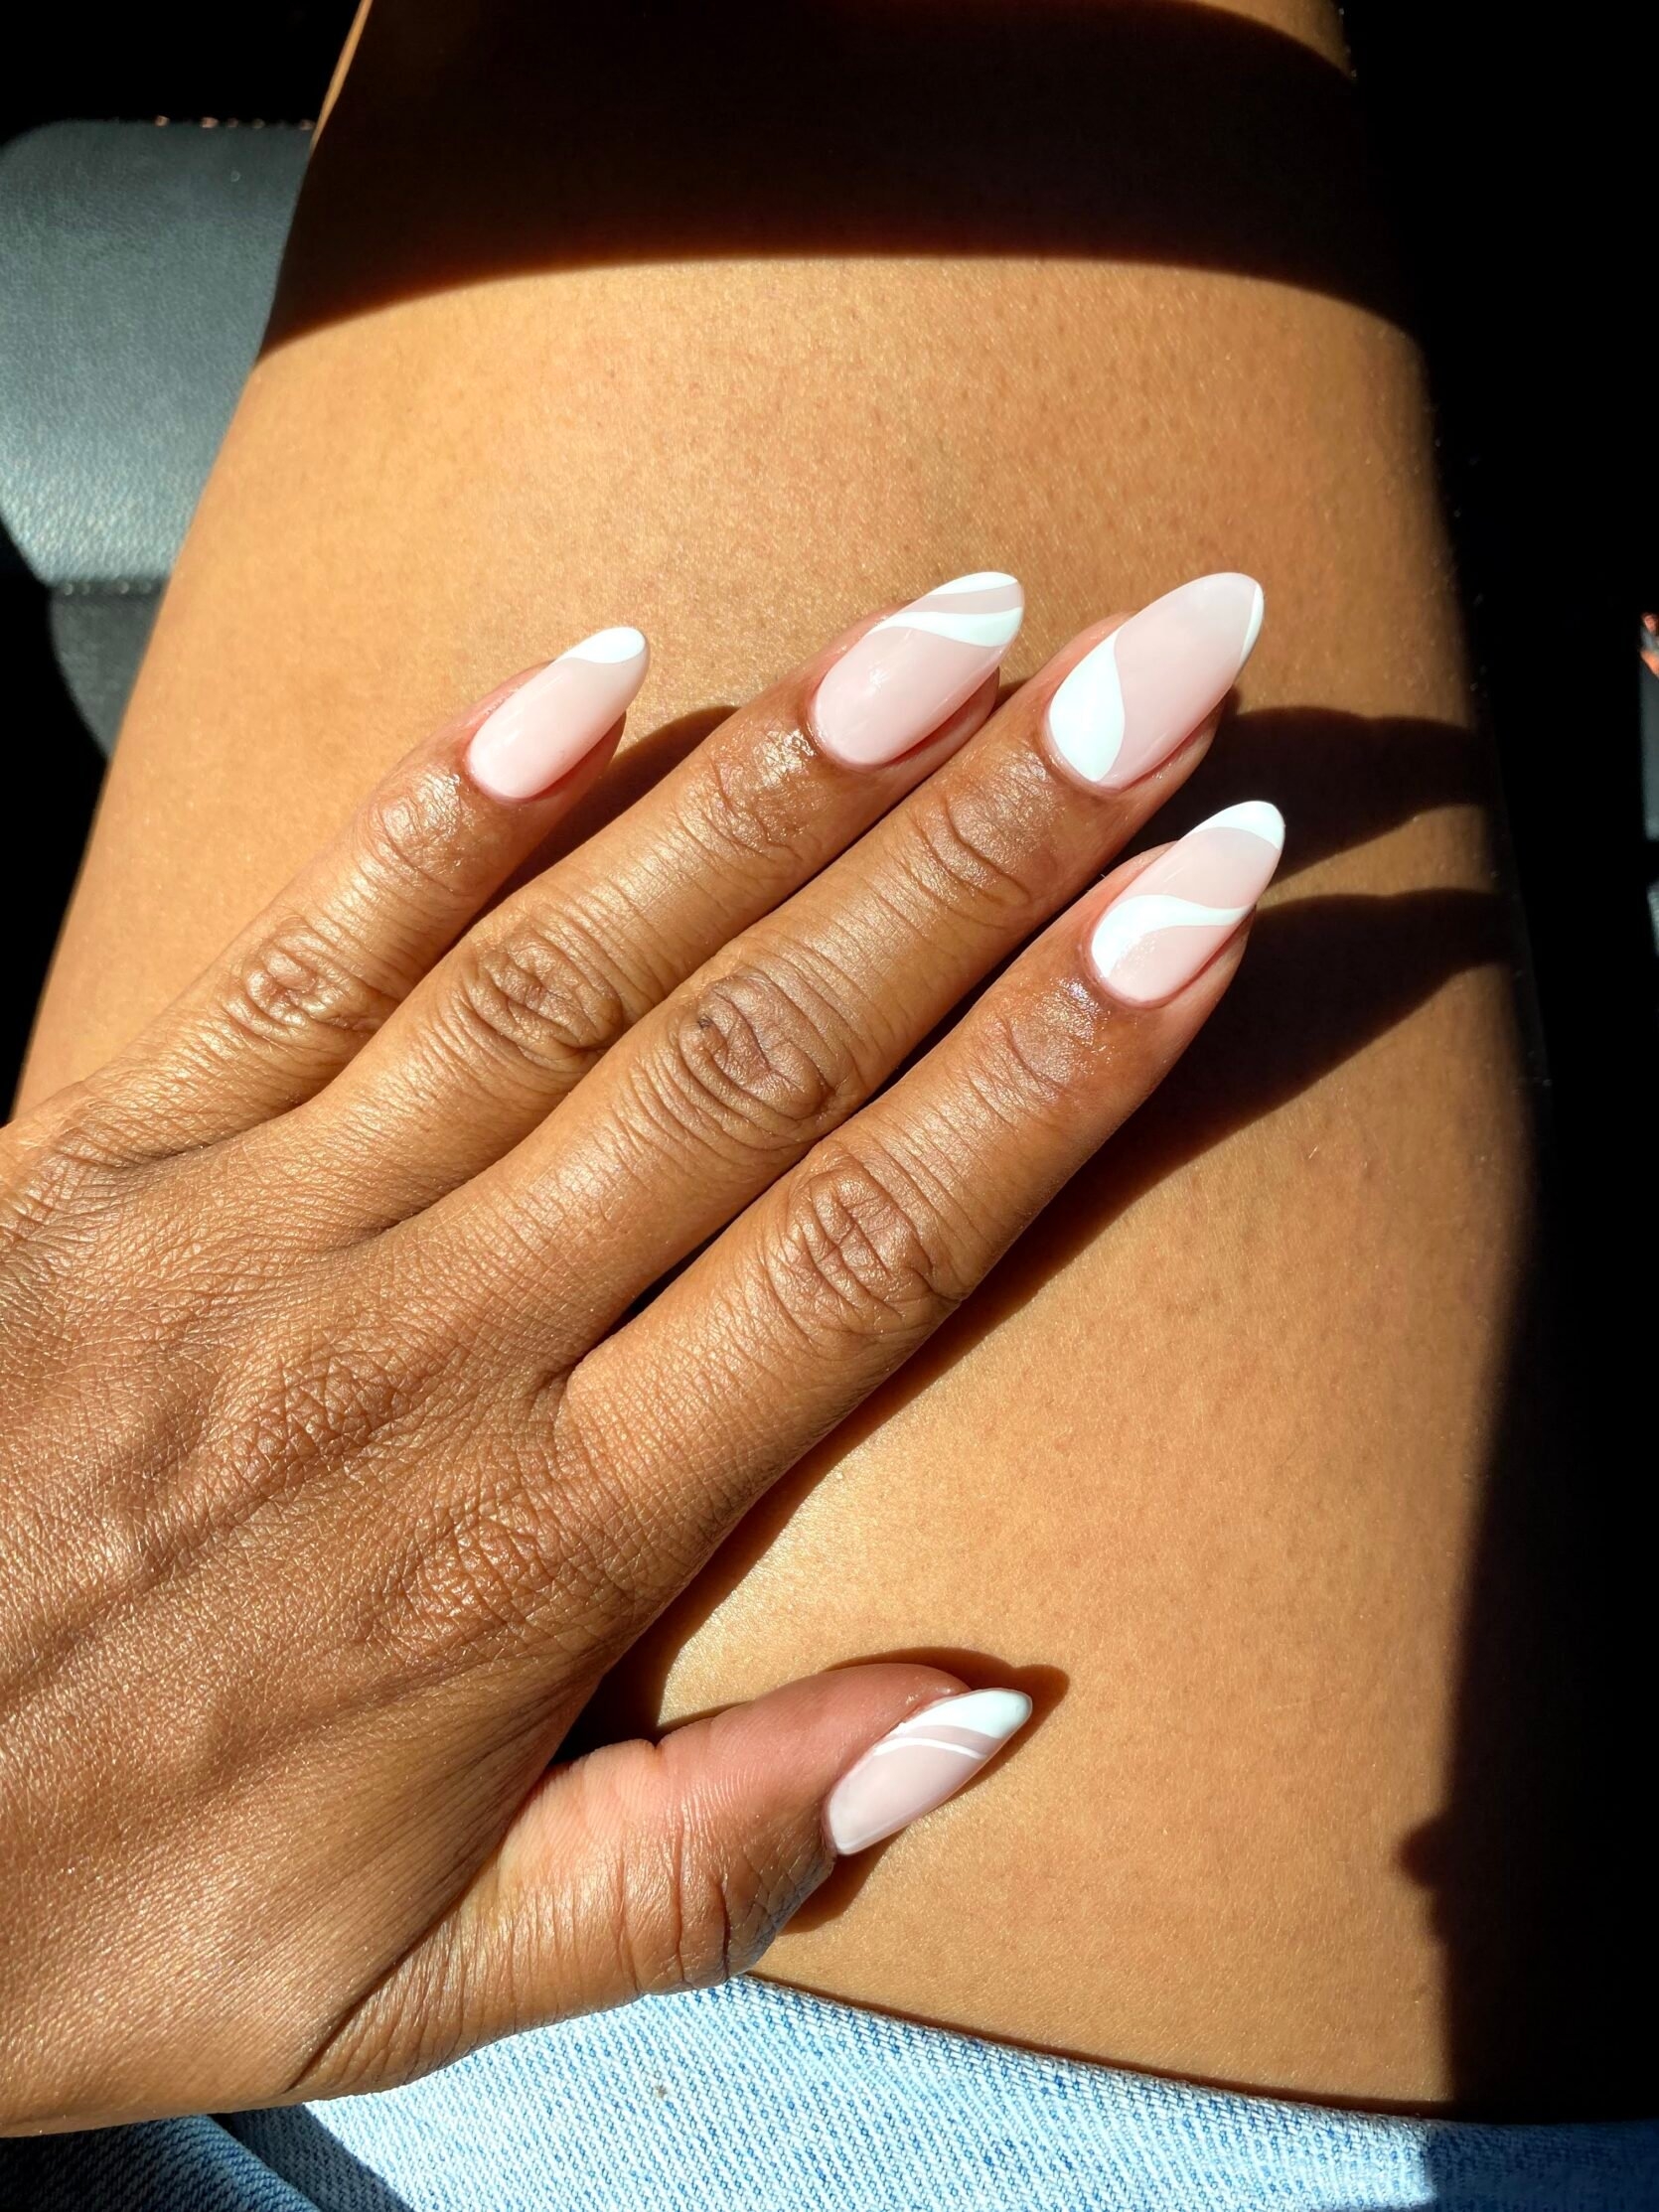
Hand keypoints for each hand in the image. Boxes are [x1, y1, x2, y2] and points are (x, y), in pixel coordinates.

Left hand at [0, 572, 1277, 2128]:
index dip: (1056, 1063)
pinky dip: (454, 799)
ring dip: (779, 782)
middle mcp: (431, 1344)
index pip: (866, 1254)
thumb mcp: (429, 1983)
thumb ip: (715, 1856)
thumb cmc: (107, 1914)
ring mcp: (261, 1220)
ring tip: (957, 632)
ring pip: (571, 963)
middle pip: (763, 1055)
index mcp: (541, 1549)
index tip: (1203, 901)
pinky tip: (595, 667)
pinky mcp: (105, 1149)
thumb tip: (992, 1716)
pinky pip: (305, 943)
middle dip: (989, 847)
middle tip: (1163, 664)